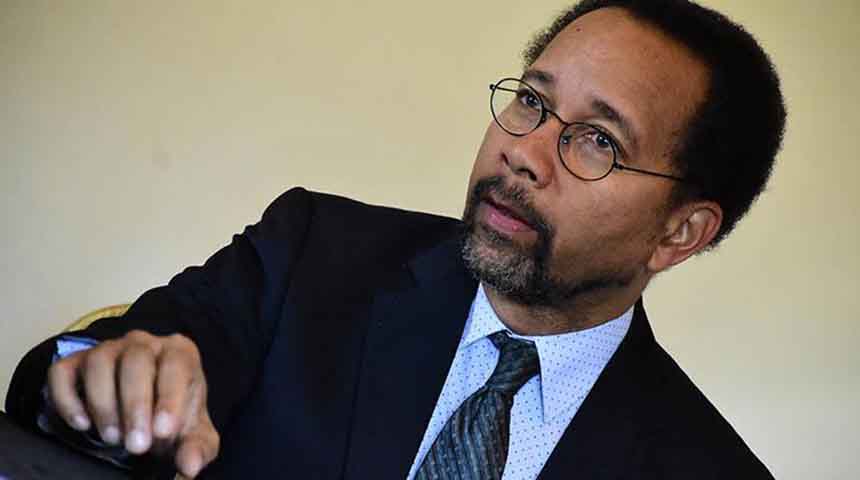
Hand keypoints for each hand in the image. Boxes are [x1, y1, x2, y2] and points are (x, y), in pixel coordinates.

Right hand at [47, 331, 219, 477]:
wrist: (146, 411)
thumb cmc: (172, 417)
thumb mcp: (192, 434)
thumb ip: (197, 447)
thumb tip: (190, 466)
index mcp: (179, 352)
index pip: (176, 364)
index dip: (169, 397)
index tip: (162, 431)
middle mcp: (143, 343)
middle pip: (136, 360)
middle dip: (135, 405)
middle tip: (136, 445)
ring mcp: (108, 349)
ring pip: (99, 361)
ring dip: (103, 402)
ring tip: (112, 437)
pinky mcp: (77, 363)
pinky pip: (62, 371)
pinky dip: (66, 398)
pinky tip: (82, 425)